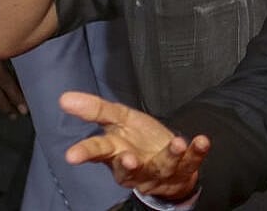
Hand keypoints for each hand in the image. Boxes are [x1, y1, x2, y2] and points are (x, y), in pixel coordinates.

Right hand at [61, 91, 208, 200]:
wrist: (167, 164)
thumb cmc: (138, 140)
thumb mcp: (119, 120)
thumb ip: (96, 110)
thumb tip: (65, 97)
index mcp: (115, 152)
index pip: (98, 151)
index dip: (85, 153)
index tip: (71, 155)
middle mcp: (135, 165)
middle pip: (127, 167)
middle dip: (126, 165)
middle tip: (128, 159)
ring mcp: (158, 170)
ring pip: (162, 166)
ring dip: (169, 155)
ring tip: (177, 143)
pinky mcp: (182, 169)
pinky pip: (190, 162)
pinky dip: (196, 152)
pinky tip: (202, 141)